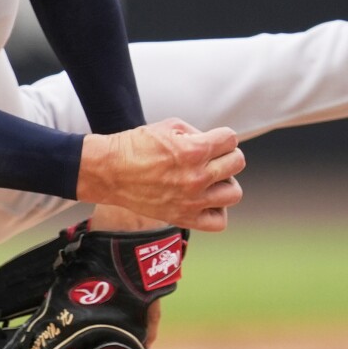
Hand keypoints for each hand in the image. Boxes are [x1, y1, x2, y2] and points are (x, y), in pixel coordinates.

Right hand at [75, 118, 243, 231]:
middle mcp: (197, 177)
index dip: (222, 136)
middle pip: (237, 163)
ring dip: (225, 182)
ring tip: (210, 179)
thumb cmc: (137, 146)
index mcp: (194, 150)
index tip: (211, 140)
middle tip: (211, 157)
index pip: (231, 139)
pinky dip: (217, 210)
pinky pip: (219, 221)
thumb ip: (198, 134)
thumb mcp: (169, 126)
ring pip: (234, 193)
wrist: (110, 171)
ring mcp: (192, 200)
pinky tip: (206, 200)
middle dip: (226, 155)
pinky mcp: (184, 218)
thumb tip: (217, 144)